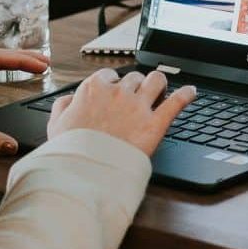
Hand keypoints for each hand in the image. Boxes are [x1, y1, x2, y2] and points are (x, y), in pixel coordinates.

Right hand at [47, 67, 196, 156]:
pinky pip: (177, 101)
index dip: (114, 84)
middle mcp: (118, 92)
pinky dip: (187, 94)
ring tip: (161, 90)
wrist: (85, 172)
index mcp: (94, 89)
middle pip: (134, 78)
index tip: (116, 92)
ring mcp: (138, 106)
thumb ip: (63, 106)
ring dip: (159, 84)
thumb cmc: (70, 151)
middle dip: (137, 86)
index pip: (109, 76)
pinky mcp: (155, 123)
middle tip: (138, 97)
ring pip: (157, 80)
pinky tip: (191, 92)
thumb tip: (71, 99)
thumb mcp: (56, 125)